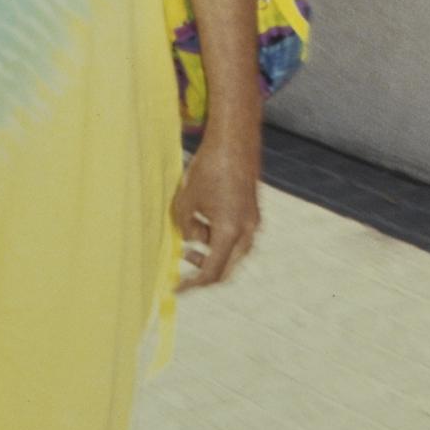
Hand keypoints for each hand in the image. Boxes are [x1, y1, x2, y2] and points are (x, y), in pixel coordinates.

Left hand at [173, 128, 259, 289]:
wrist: (234, 141)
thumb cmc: (208, 168)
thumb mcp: (186, 202)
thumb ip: (187, 229)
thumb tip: (193, 242)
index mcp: (230, 232)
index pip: (211, 272)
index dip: (192, 284)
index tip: (176, 287)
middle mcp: (247, 232)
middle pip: (226, 269)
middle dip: (204, 270)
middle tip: (184, 265)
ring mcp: (254, 223)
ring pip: (233, 254)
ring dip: (212, 253)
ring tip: (191, 239)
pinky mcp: (253, 213)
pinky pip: (237, 239)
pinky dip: (221, 241)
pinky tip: (205, 224)